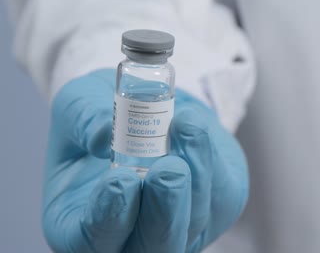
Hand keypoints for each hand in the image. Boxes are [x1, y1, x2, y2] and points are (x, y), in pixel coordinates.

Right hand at [43, 69, 248, 251]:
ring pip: (194, 221)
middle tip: (170, 169)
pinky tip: (195, 127)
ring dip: (196, 174)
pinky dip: (213, 161)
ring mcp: (178, 229)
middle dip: (166, 210)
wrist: (152, 108)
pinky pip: (221, 196)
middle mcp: (130, 238)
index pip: (90, 241)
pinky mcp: (216, 209)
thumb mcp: (80, 100)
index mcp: (79, 225)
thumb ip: (85, 117)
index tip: (121, 179)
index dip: (108, 217)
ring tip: (188, 126)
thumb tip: (105, 134)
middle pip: (154, 246)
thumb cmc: (103, 113)